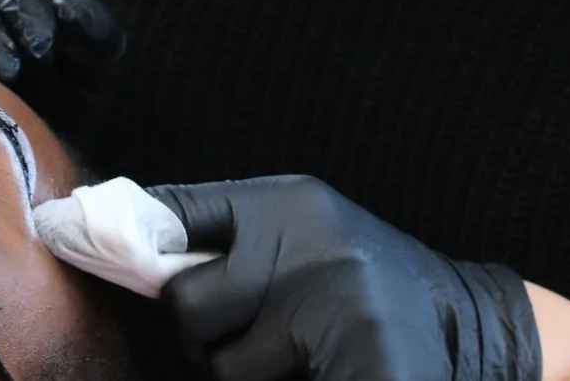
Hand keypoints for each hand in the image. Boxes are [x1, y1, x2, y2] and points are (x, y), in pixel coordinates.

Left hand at [148, 176, 541, 380]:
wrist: (471, 324)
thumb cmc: (363, 287)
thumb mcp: (302, 236)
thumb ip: (226, 240)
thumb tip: (117, 244)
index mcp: (291, 205)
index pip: (176, 214)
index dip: (134, 243)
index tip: (98, 249)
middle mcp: (312, 249)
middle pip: (185, 307)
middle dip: (202, 337)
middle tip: (252, 339)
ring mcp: (339, 312)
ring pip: (221, 370)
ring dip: (245, 378)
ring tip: (298, 361)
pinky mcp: (365, 368)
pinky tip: (318, 375)